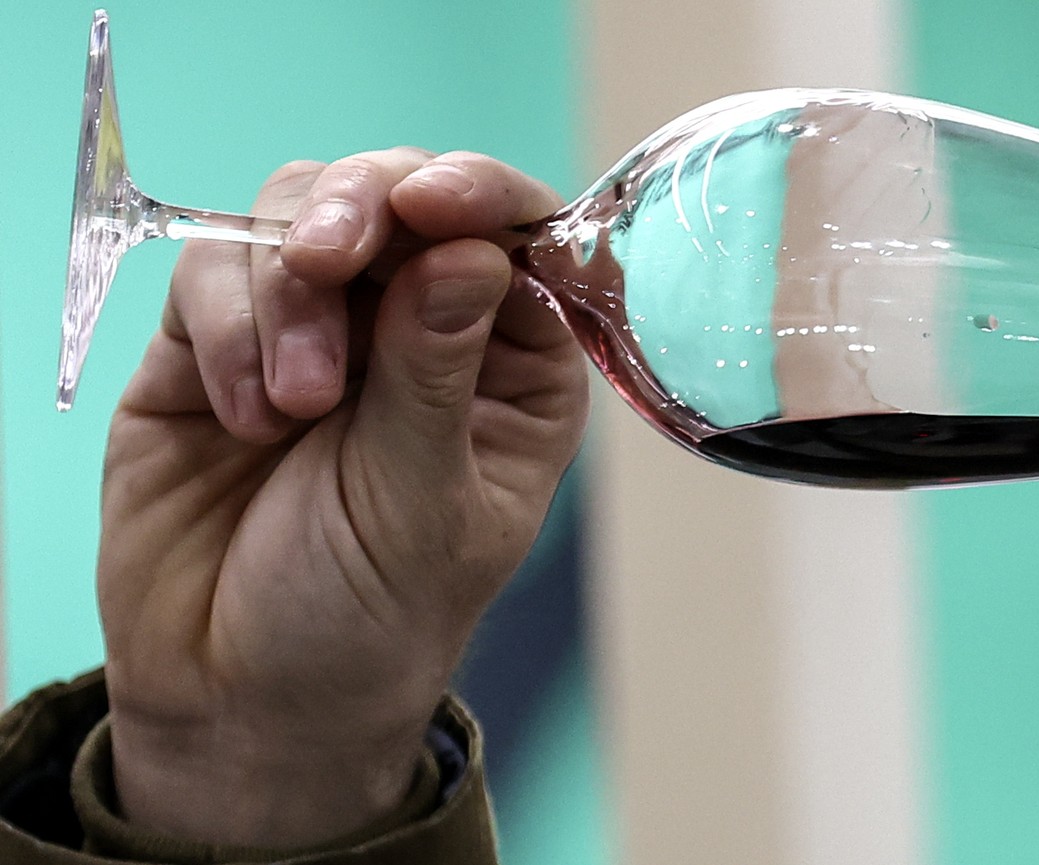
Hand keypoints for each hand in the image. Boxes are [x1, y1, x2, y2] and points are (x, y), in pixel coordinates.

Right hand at [96, 148, 588, 846]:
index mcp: (513, 364)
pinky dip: (224, 327)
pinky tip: (243, 416)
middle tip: (325, 260)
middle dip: (361, 212)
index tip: (428, 203)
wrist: (236, 695)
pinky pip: (214, 267)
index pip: (517, 235)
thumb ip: (435, 374)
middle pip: (401, 191)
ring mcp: (321, 324)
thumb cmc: (367, 616)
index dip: (478, 195)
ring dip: (288, 293)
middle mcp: (424, 326)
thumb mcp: (421, 506)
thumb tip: (468, 250)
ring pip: (300, 211)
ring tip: (291, 407)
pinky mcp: (220, 339)